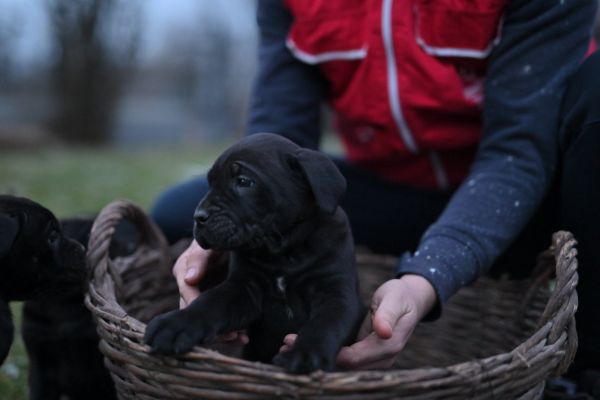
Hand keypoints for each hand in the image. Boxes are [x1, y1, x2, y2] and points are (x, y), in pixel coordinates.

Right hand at [172, 240, 247, 344]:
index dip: (196, 306)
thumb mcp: (210, 242)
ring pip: (207, 320)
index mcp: (185, 269)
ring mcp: (204, 294)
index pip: (186, 292)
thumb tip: (190, 279)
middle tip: (230, 335)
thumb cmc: (220, 233)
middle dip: (210, 327)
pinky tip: (245, 335)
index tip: (209, 319)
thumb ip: (200, 257)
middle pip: (194, 312)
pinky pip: (221, 319)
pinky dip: (232, 329)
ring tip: (240, 337)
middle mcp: (191, 285)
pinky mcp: (218, 300)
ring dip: (222, 331)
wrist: (236, 232)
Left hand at [279, 274, 436, 369]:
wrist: (409, 300)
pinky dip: (325, 353)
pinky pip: (345, 359)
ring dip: (317, 356)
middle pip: (346, 366)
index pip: (355, 359)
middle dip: (318, 357)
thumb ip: (388, 315)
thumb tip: (384, 332)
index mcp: (388, 347)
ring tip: (289, 343)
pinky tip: (304, 343)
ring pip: (343, 365)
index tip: (308, 346)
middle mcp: (381, 359)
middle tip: (288, 344)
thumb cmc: (400, 297)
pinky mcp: (365, 355)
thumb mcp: (394, 299)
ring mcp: (374, 360)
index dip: (332, 355)